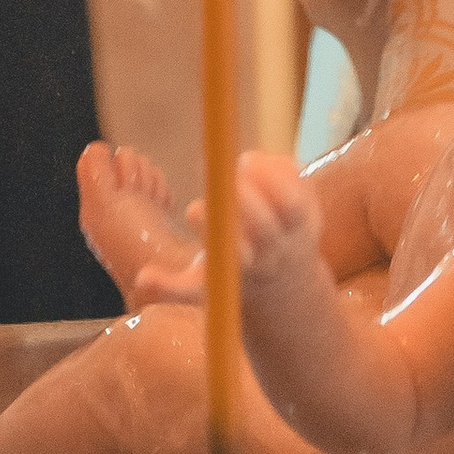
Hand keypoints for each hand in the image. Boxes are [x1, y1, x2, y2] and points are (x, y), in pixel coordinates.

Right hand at [135, 151, 318, 308]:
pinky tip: (261, 165)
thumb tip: (142, 280)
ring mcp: (298, 231)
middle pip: (262, 225)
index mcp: (245, 270)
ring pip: (291, 203)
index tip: (194, 212)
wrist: (287, 284)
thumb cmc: (233, 278)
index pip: (230, 251)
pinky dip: (280, 166)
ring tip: (244, 163)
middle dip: (241, 197)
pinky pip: (301, 182)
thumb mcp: (204, 290)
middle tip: (222, 174)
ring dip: (265, 176)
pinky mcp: (312, 208)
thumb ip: (172, 287)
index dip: (212, 228)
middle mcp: (274, 251)